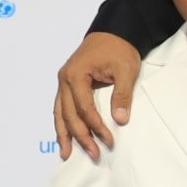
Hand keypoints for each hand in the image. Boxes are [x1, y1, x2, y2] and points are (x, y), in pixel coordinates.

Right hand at [53, 32, 142, 158]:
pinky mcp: (67, 84)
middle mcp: (64, 79)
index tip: (109, 141)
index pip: (84, 109)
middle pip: (69, 115)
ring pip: (60, 113)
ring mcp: (63, 81)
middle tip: (94, 154)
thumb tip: (120, 120)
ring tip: (66, 155)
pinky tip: (64, 137)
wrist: (114, 32)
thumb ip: (122, 95)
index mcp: (76, 75)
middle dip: (81, 137)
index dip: (96, 127)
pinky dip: (63, 123)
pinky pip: (61, 108)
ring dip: (64, 135)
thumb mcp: (126, 70)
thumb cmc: (119, 48)